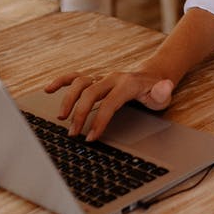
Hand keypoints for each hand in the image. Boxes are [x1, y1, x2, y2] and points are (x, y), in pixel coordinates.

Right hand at [44, 71, 175, 140]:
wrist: (151, 75)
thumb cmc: (155, 89)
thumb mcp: (163, 94)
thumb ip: (162, 92)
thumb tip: (164, 87)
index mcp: (127, 83)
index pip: (110, 103)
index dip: (99, 121)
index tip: (91, 137)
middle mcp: (111, 77)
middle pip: (90, 93)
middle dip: (80, 114)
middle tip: (73, 134)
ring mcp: (101, 76)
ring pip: (79, 82)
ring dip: (68, 100)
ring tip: (60, 118)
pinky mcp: (93, 77)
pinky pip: (74, 76)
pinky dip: (60, 81)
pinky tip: (48, 89)